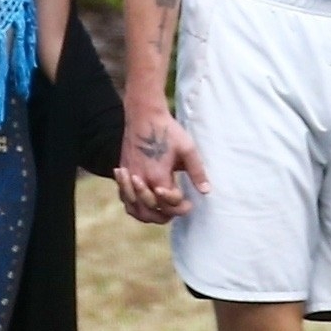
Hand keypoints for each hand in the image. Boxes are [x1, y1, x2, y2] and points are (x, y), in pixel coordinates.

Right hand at [114, 109, 208, 223]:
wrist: (144, 114)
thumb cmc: (167, 130)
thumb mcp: (187, 149)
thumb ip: (197, 172)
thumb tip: (206, 191)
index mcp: (158, 176)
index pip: (168, 204)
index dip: (181, 207)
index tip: (190, 204)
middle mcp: (141, 180)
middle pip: (149, 212)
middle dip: (165, 216)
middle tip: (177, 210)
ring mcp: (129, 177)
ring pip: (133, 208)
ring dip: (147, 214)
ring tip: (160, 212)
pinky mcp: (124, 170)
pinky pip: (124, 196)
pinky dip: (133, 204)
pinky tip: (143, 202)